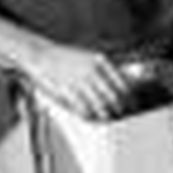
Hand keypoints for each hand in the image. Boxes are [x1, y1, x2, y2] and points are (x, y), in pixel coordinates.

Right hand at [26, 43, 145, 120]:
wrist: (40, 54)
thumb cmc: (64, 56)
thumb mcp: (87, 56)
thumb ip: (104, 69)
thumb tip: (122, 81)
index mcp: (99, 61)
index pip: (122, 82)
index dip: (129, 96)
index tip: (132, 102)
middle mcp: (92, 71)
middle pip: (113, 96)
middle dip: (120, 107)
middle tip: (122, 113)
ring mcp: (80, 82)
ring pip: (100, 105)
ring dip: (106, 114)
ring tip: (108, 118)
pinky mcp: (68, 92)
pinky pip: (84, 109)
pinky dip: (90, 115)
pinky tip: (91, 117)